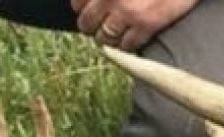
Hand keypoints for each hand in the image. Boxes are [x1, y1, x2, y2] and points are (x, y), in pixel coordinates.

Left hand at [71, 0, 200, 51]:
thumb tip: (89, 6)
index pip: (77, 3)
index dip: (83, 7)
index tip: (90, 8)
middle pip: (86, 23)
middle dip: (93, 25)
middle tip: (101, 24)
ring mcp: (127, 11)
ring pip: (105, 37)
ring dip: (109, 37)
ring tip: (116, 33)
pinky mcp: (147, 24)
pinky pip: (127, 45)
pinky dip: (128, 44)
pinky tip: (133, 36)